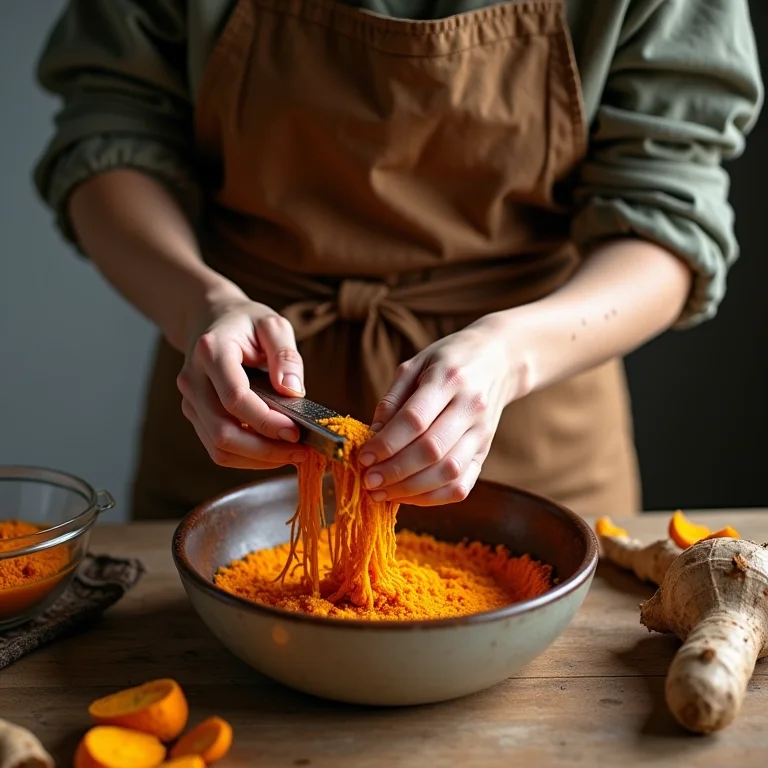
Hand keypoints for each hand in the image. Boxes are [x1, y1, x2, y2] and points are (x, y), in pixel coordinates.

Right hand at [176, 291, 308, 468]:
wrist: (211, 319)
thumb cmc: (246, 323)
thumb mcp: (273, 325)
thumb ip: (286, 355)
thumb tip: (292, 392)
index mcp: (211, 351)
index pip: (235, 398)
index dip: (266, 421)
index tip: (296, 431)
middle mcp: (193, 379)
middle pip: (222, 431)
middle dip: (264, 450)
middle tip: (300, 451)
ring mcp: (190, 400)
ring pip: (218, 446)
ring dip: (257, 459)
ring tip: (291, 454)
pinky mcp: (195, 415)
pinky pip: (217, 447)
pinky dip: (246, 457)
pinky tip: (272, 451)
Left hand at [359, 316, 528, 505]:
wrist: (499, 359)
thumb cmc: (450, 360)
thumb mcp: (416, 364)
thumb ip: (393, 399)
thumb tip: (373, 435)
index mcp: (449, 379)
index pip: (415, 419)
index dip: (386, 443)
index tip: (363, 457)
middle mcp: (470, 407)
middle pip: (431, 450)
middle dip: (394, 471)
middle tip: (368, 480)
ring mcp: (482, 432)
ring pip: (448, 472)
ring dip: (411, 489)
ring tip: (383, 493)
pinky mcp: (486, 452)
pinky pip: (463, 485)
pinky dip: (433, 498)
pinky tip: (409, 496)